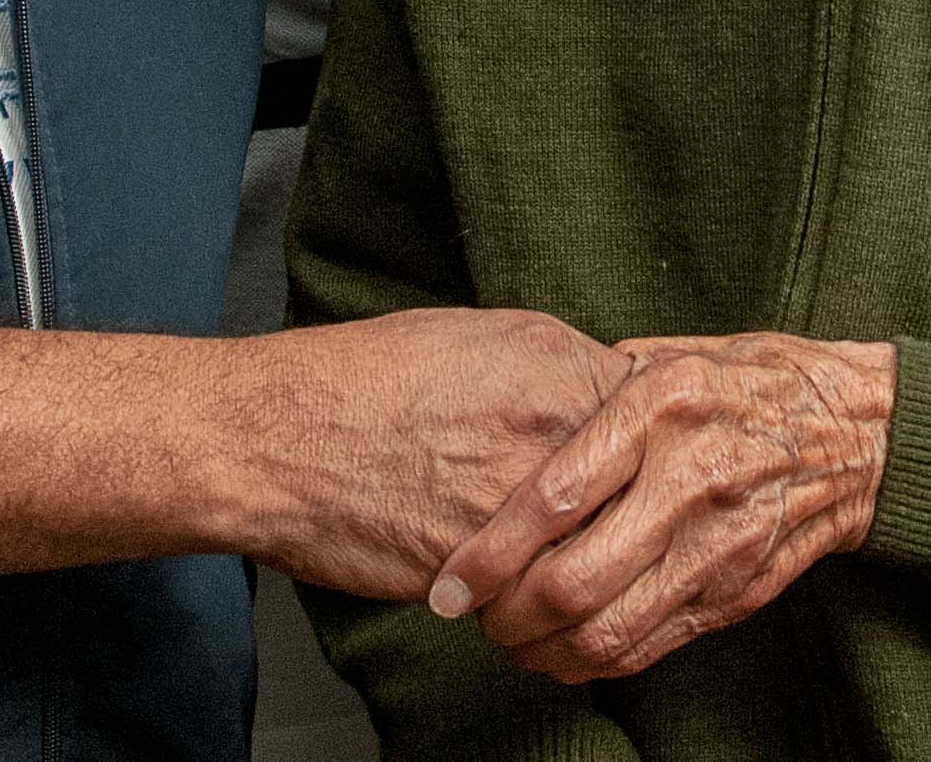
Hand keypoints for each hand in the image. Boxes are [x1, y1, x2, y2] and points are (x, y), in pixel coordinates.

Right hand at [229, 307, 630, 599]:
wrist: (273, 440)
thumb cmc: (361, 379)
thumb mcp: (479, 336)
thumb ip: (557, 366)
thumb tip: (602, 392)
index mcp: (558, 367)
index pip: (657, 412)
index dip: (651, 437)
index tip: (645, 452)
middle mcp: (552, 434)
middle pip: (642, 484)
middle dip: (633, 503)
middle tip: (617, 511)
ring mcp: (521, 507)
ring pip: (596, 547)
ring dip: (587, 557)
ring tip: (566, 554)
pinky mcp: (484, 570)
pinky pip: (538, 591)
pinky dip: (532, 594)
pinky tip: (513, 580)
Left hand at [424, 330, 895, 681]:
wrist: (862, 430)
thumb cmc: (754, 381)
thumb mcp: (675, 355)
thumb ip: (599, 388)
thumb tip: (517, 419)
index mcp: (663, 407)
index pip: (553, 498)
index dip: (488, 554)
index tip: (447, 584)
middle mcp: (689, 478)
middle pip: (572, 582)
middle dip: (505, 617)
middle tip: (473, 616)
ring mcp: (717, 543)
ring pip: (607, 632)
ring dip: (542, 652)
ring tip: (511, 641)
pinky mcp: (737, 590)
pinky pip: (649, 647)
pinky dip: (594, 663)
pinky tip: (565, 651)